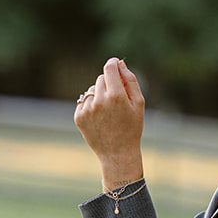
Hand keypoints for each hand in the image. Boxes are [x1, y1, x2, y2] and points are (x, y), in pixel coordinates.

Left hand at [73, 57, 144, 186]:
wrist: (118, 153)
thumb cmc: (132, 128)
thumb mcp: (138, 104)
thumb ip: (130, 80)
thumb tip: (119, 63)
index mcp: (116, 96)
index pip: (109, 68)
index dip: (112, 63)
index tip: (114, 64)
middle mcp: (99, 101)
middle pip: (101, 78)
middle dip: (109, 84)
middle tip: (116, 100)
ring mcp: (87, 110)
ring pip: (92, 90)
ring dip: (99, 95)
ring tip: (108, 113)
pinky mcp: (79, 117)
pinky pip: (84, 102)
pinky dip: (91, 106)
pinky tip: (100, 119)